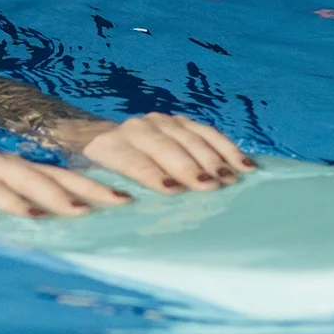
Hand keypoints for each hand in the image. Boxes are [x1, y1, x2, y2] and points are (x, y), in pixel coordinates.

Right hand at [0, 141, 129, 218]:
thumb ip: (31, 209)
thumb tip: (84, 226)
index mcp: (13, 167)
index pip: (58, 175)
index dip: (90, 186)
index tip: (123, 200)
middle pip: (30, 174)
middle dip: (59, 193)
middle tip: (87, 211)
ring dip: (11, 197)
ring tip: (34, 215)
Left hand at [53, 113, 252, 193]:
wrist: (92, 136)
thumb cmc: (96, 172)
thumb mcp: (90, 184)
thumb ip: (105, 195)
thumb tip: (118, 213)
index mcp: (109, 146)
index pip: (133, 160)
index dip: (152, 174)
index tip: (172, 190)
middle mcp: (134, 129)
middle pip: (165, 146)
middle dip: (188, 166)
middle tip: (211, 186)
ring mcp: (159, 121)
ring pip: (189, 136)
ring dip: (212, 157)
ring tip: (232, 178)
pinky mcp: (178, 121)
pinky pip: (206, 132)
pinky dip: (226, 147)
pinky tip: (244, 164)